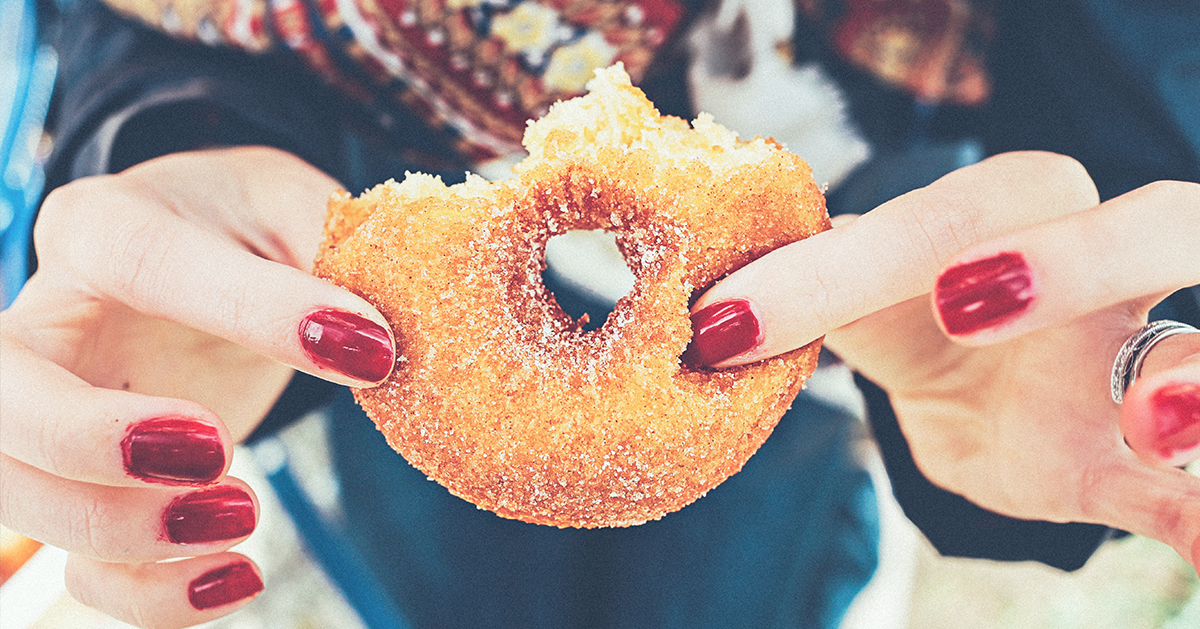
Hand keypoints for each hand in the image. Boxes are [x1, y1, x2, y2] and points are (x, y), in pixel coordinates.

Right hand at [0, 147, 394, 627]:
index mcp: (108, 224)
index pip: (143, 261)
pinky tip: (235, 576)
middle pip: (3, 397)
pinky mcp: (93, 484)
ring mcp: (59, 410)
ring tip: (245, 515)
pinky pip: (82, 563)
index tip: (366, 350)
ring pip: (19, 493)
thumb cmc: (252, 224)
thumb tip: (380, 337)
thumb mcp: (298, 206)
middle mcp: (55, 320)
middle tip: (218, 452)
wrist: (217, 255)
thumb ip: (337, 249)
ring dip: (125, 533)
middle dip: (93, 443)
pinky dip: (149, 594)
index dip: (250, 311)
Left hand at [689, 151, 1199, 572]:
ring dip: (1187, 382)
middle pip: (1151, 225)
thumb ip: (804, 292)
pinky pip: (1188, 484)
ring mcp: (1137, 364)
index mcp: (1021, 207)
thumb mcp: (856, 298)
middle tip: (964, 303)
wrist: (979, 391)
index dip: (855, 258)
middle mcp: (1107, 269)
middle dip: (1074, 258)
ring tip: (1152, 421)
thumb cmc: (915, 317)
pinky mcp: (1137, 463)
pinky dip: (1197, 509)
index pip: (955, 212)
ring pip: (1198, 350)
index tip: (747, 318)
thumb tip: (710, 311)